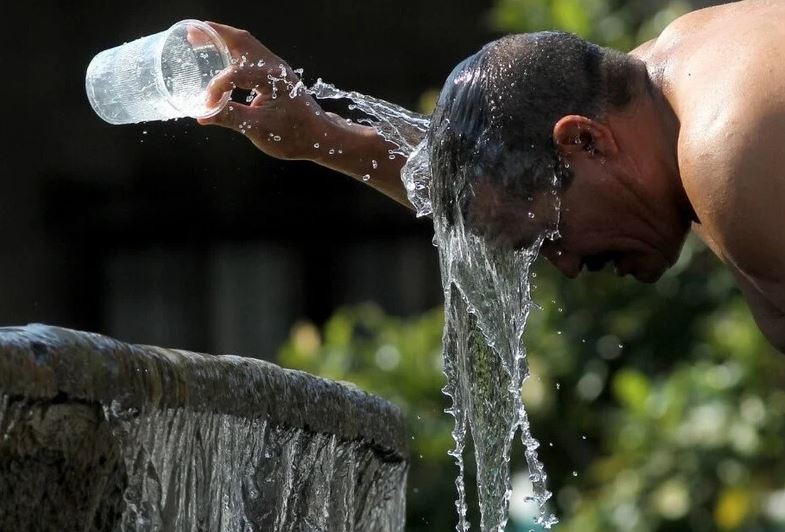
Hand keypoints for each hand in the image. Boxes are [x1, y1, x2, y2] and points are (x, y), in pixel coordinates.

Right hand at [197, 22, 328, 159]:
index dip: (217, 87)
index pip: (236, 73)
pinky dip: (232, 50)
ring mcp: (276, 68)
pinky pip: (250, 54)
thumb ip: (230, 118)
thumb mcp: (260, 129)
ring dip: (223, 39)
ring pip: (246, 44)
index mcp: (272, 78)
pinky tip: (219, 56)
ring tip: (199, 39)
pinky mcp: (275, 75)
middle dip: (215, 35)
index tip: (207, 104)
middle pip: (241, 40)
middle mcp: (275, 67)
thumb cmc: (294, 135)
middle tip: (191, 35)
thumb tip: (203, 115)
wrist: (319, 137)